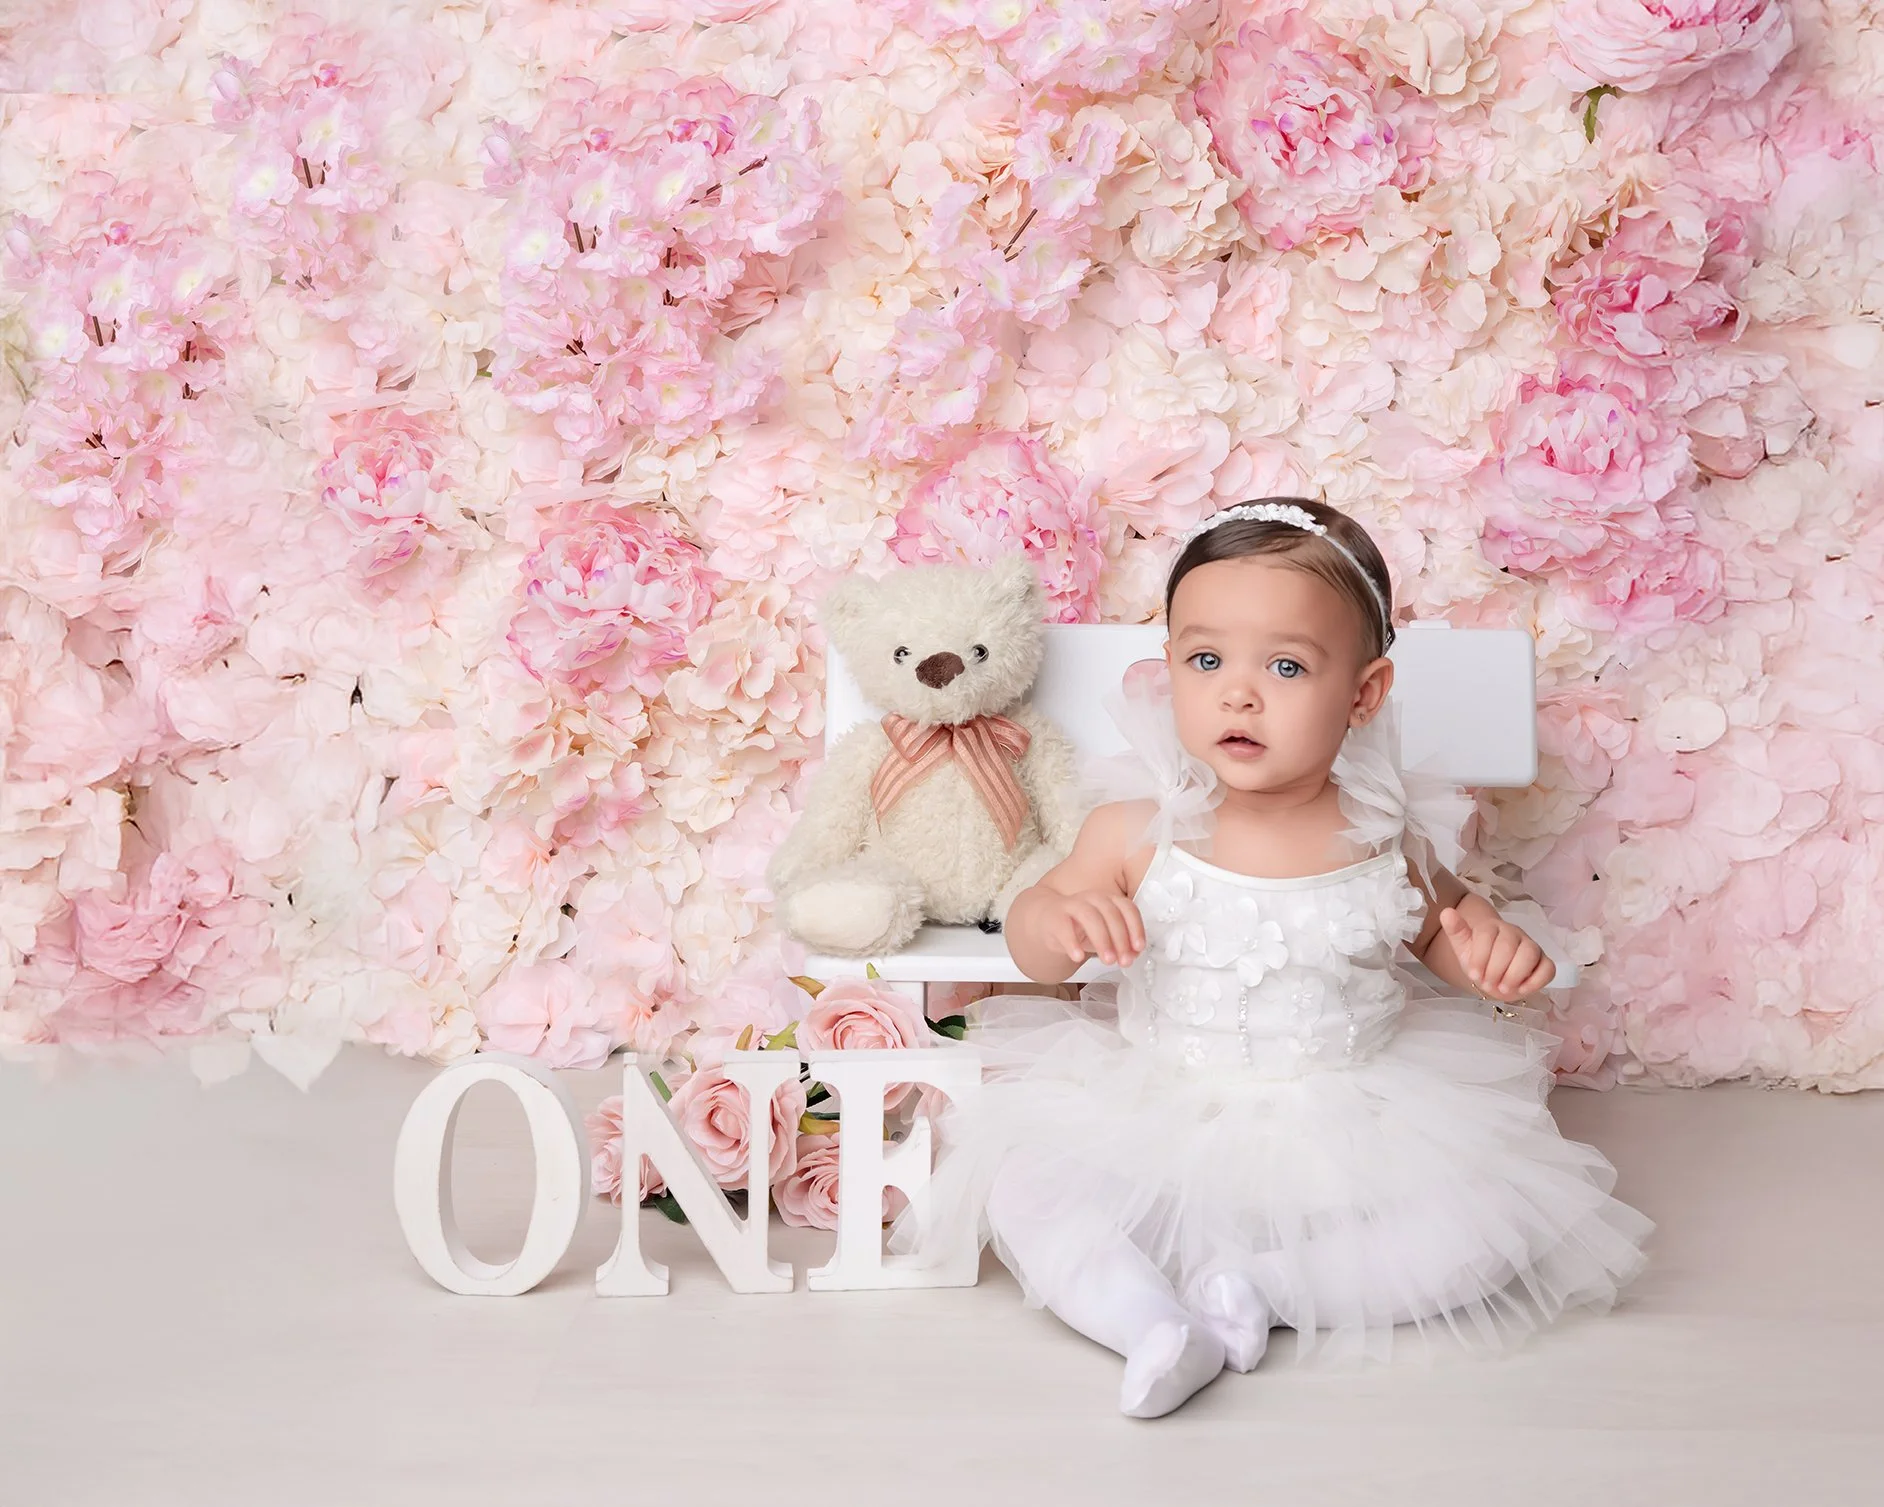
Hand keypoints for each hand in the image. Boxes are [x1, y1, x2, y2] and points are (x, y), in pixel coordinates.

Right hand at [1037, 889, 1145, 968]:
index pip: (1127, 908)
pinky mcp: (1054, 917)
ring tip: (1108, 960)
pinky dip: (1072, 943)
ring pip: (1090, 916)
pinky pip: (1064, 928)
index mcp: (1108, 900)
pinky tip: (1078, 956)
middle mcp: (1091, 899)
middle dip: (1120, 938)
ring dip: (1102, 940)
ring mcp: (1072, 906)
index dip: (1135, 927)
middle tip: (1124, 960)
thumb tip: (1134, 954)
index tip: (1139, 947)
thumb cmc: (1079, 926)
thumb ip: (1120, 943)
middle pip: (1110, 912)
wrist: (1046, 919)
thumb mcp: (1103, 935)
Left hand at [1438, 907, 1554, 1001]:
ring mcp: (1532, 947)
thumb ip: (1456, 931)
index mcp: (1493, 927)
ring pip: (1530, 953)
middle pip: (1508, 945)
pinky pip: (1548, 969)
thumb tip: (1446, 912)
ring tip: (1501, 988)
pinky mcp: (1544, 963)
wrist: (1492, 975)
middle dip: (1495, 969)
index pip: (1487, 934)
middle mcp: (1515, 933)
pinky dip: (1535, 981)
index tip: (1472, 974)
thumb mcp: (1462, 947)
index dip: (1479, 957)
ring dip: (1514, 975)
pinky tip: (1520, 990)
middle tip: (1487, 983)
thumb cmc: (1478, 960)